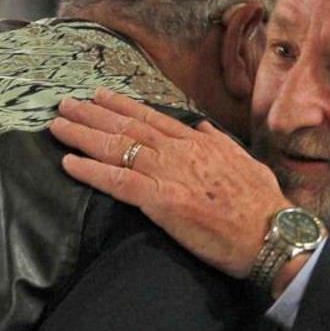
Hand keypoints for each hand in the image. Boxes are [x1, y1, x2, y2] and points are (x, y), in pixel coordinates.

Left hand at [52, 90, 290, 278]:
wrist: (271, 233)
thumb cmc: (263, 206)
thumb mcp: (246, 163)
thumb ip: (220, 144)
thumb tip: (201, 127)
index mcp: (199, 144)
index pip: (153, 119)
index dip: (122, 107)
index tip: (99, 96)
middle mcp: (181, 152)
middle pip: (128, 128)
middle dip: (93, 114)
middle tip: (65, 104)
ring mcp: (171, 174)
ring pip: (118, 148)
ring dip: (83, 136)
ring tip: (58, 127)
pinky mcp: (163, 201)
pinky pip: (119, 181)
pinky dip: (91, 172)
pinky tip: (69, 164)